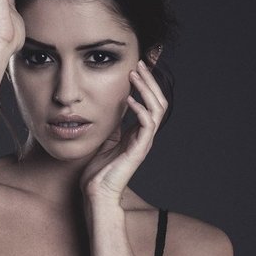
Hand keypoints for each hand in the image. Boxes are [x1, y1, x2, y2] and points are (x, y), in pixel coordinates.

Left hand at [79, 59, 167, 203]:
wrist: (96, 193)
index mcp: (138, 132)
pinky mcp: (139, 149)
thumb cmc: (98, 170)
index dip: (148, 83)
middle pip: (158, 100)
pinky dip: (140, 108)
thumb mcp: (105, 139)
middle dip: (150, 79)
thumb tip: (111, 105)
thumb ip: (112, 123)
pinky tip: (129, 98)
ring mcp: (144, 142)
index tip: (140, 64)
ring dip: (147, 88)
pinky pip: (147, 124)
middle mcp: (145, 135)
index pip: (150, 101)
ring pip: (157, 108)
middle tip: (140, 62)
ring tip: (135, 73)